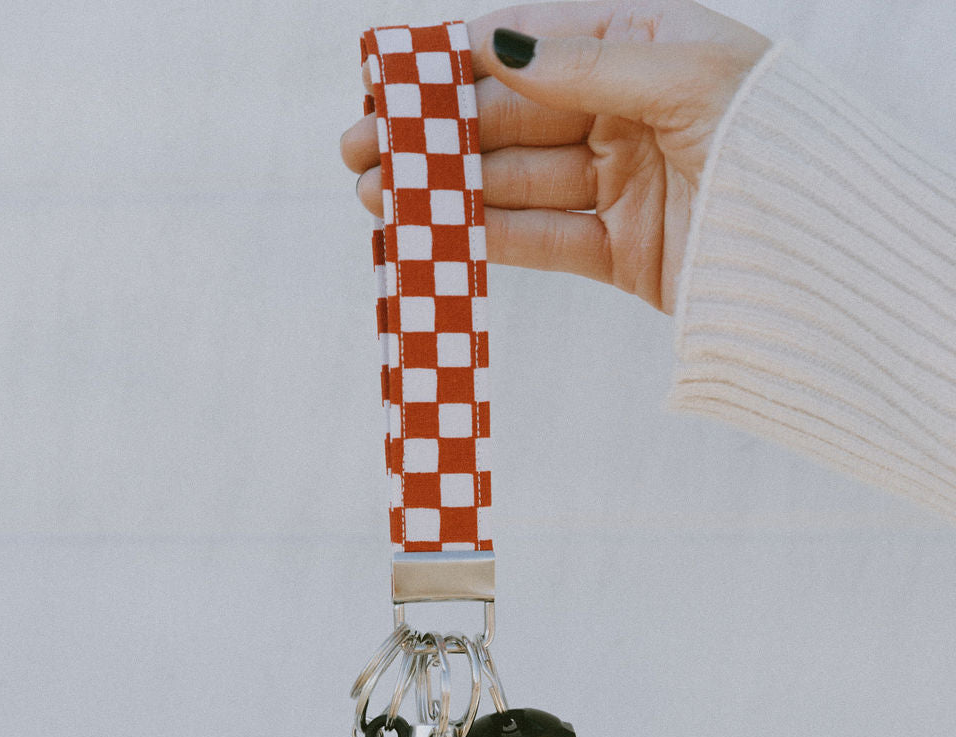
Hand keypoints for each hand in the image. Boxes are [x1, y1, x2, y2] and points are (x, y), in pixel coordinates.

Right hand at [339, 1, 769, 312]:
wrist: (820, 252)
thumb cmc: (771, 135)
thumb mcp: (683, 75)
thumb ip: (584, 60)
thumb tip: (491, 41)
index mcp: (646, 46)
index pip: (535, 43)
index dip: (460, 60)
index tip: (394, 77)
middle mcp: (627, 111)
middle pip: (511, 118)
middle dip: (433, 134)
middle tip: (359, 148)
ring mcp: (621, 184)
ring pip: (516, 182)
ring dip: (444, 191)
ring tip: (376, 198)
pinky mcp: (622, 252)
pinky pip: (542, 240)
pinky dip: (487, 241)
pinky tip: (432, 238)